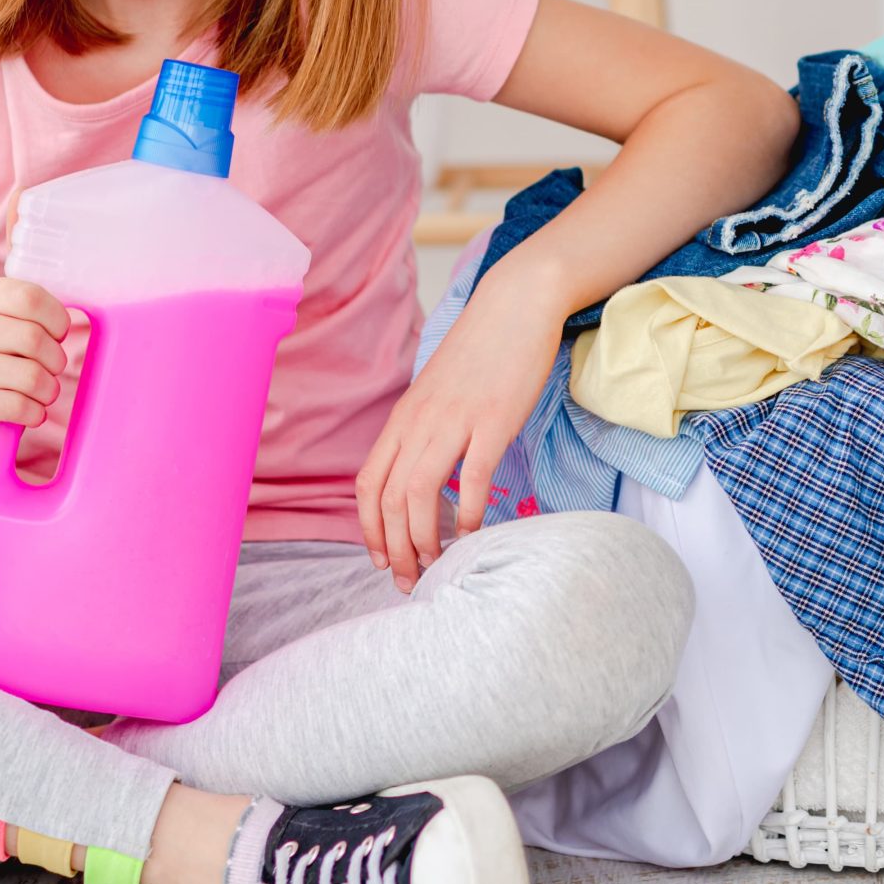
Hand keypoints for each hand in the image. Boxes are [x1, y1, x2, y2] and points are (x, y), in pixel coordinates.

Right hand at [0, 276, 71, 471]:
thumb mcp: (3, 327)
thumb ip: (29, 312)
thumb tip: (66, 319)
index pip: (27, 297)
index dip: (56, 319)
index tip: (58, 335)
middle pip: (31, 337)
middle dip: (55, 359)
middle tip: (51, 370)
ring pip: (27, 375)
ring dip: (47, 390)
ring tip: (41, 394)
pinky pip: (15, 406)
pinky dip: (34, 413)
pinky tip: (29, 413)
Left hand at [356, 269, 563, 591]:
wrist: (515, 304)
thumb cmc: (481, 351)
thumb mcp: (437, 391)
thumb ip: (424, 429)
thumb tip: (421, 474)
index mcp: (403, 417)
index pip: (368, 483)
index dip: (368, 528)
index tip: (380, 558)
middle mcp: (419, 422)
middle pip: (390, 499)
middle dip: (395, 548)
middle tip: (410, 579)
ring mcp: (454, 421)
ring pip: (421, 494)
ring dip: (425, 539)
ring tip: (436, 565)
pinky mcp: (492, 420)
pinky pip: (471, 477)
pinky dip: (468, 513)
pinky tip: (474, 532)